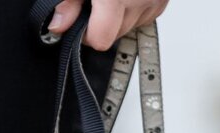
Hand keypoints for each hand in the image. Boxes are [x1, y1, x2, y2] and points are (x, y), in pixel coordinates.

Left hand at [47, 0, 167, 51]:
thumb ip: (68, 2)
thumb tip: (57, 27)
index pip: (100, 40)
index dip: (87, 35)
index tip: (82, 22)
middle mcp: (140, 0)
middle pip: (113, 36)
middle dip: (101, 23)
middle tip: (96, 2)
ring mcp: (154, 1)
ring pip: (128, 28)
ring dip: (118, 17)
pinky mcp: (162, 1)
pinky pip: (143, 17)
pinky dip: (133, 10)